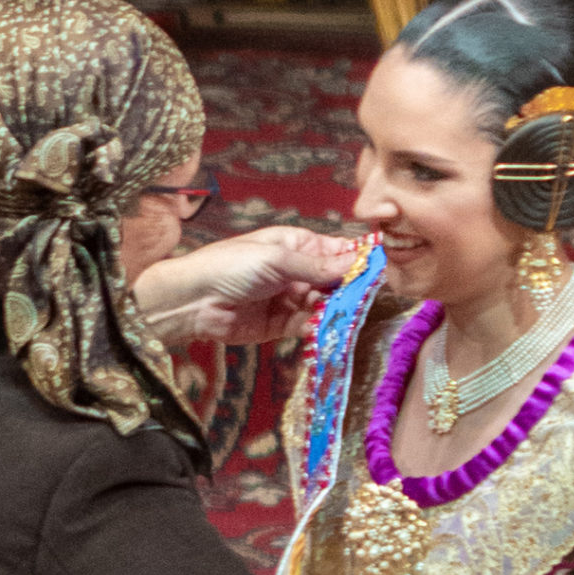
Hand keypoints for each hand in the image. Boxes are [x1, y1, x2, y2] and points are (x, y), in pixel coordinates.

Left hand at [133, 227, 358, 348]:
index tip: (378, 272)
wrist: (196, 301)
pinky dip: (316, 328)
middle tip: (362, 301)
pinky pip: (307, 326)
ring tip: (343, 318)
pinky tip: (321, 329)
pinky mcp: (282, 325)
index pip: (336, 250)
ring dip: (334, 312)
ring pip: (324, 306)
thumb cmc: (232, 266)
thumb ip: (317, 265)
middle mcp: (296, 271)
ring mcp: (290, 299)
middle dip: (348, 291)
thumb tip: (357, 260)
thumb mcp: (277, 259)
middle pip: (334, 282)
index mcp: (296, 245)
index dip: (357, 261)